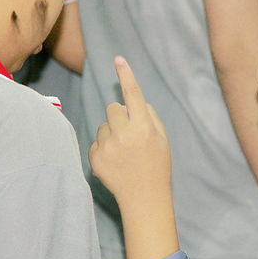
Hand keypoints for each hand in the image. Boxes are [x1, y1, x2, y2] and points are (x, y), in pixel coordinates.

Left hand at [89, 57, 176, 258]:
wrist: (144, 198)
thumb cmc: (157, 166)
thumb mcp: (162, 139)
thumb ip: (149, 116)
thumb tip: (134, 102)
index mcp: (143, 127)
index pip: (133, 95)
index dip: (126, 75)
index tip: (118, 59)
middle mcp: (124, 134)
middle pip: (112, 108)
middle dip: (119, 115)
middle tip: (129, 133)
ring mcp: (107, 146)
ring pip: (103, 125)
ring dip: (111, 132)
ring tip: (123, 152)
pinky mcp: (95, 158)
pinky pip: (95, 142)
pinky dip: (103, 148)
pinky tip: (114, 162)